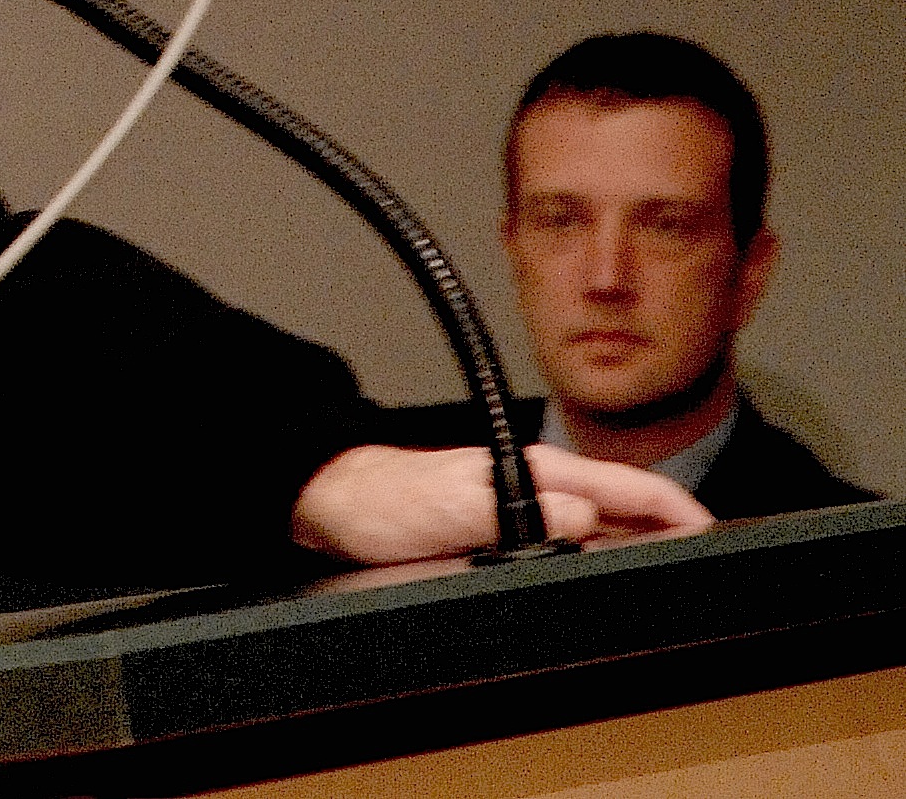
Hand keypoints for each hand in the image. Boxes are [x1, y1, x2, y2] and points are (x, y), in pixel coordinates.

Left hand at [290, 442, 714, 563]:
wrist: (341, 505)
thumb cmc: (391, 500)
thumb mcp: (454, 504)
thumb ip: (518, 508)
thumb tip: (583, 515)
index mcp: (537, 471)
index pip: (626, 486)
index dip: (676, 508)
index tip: (715, 532)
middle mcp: (540, 488)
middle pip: (626, 511)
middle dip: (673, 533)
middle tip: (715, 568)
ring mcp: (527, 512)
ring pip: (604, 531)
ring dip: (642, 550)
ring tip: (678, 582)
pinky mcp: (509, 537)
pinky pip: (572, 549)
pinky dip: (603, 563)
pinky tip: (612, 585)